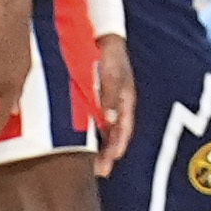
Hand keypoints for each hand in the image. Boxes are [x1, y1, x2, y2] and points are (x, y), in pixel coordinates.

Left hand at [93, 33, 135, 175]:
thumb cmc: (110, 56)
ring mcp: (109, 105)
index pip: (124, 128)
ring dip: (101, 148)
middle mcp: (119, 106)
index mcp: (126, 101)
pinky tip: (84, 146)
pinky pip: (98, 123)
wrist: (103, 38)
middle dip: (110, 154)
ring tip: (93, 166)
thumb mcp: (113, 74)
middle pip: (117, 134)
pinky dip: (94, 137)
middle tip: (101, 171)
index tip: (112, 160)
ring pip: (107, 132)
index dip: (118, 145)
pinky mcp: (98, 101)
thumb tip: (109, 119)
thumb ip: (111, 95)